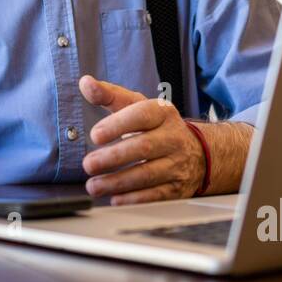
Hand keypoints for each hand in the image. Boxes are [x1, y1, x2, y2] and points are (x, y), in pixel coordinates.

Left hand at [78, 74, 204, 204]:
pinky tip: (115, 198)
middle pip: (144, 147)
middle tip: (88, 164)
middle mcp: (173, 137)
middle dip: (113, 158)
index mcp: (163, 113)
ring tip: (93, 185)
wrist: (196, 151)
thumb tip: (86, 83)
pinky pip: (155, 195)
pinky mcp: (177, 187)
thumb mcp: (137, 106)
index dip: (118, 125)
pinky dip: (133, 198)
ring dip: (117, 182)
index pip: (141, 115)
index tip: (94, 135)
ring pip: (148, 174)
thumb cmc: (156, 126)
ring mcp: (177, 163)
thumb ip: (110, 95)